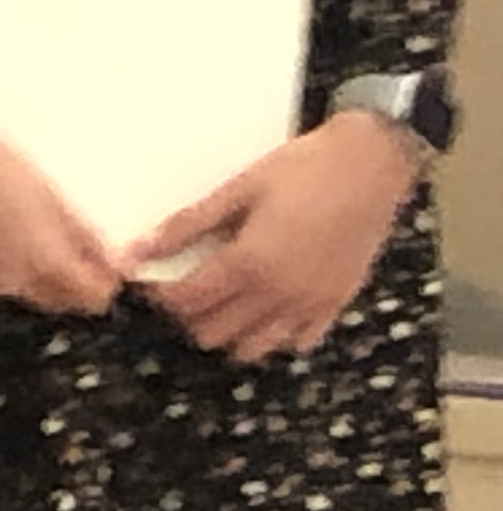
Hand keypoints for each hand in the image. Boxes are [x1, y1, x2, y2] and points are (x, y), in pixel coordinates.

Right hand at [0, 81, 122, 315]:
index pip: (91, 297)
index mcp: (43, 258)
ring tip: (2, 221)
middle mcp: (9, 279)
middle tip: (53, 237)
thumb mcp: (48, 189)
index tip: (100, 262)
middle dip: (60, 276)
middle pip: (52, 297)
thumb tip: (113, 262)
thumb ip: (83, 234)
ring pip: (11, 285)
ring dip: (16, 266)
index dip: (100, 280)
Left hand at [131, 117, 421, 361]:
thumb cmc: (303, 170)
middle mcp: (280, 295)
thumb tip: (139, 249)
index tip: (150, 279)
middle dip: (188, 314)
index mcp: (250, 264)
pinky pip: (298, 340)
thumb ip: (188, 224)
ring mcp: (311, 304)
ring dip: (228, 329)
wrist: (372, 163)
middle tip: (182, 284)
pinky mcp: (338, 303)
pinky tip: (265, 305)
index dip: (160, 296)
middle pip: (214, 331)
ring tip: (221, 297)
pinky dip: (274, 333)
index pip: (187, 302)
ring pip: (253, 346)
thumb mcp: (238, 190)